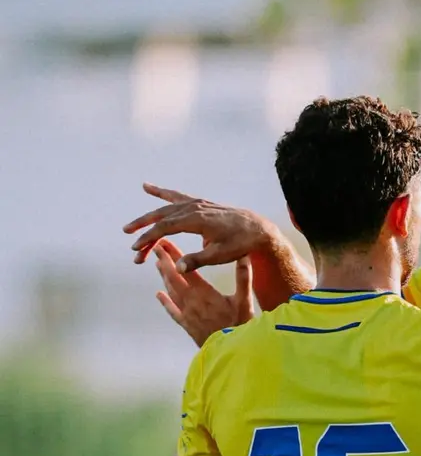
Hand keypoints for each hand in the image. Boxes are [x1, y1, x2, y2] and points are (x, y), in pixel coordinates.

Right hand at [123, 183, 274, 272]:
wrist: (258, 229)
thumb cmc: (240, 244)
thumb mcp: (220, 256)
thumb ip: (198, 261)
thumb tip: (177, 269)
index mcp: (198, 220)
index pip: (165, 227)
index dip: (149, 238)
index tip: (136, 249)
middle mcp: (195, 208)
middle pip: (161, 216)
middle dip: (143, 228)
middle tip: (128, 239)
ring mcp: (197, 204)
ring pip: (166, 208)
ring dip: (148, 217)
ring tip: (130, 227)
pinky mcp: (200, 204)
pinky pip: (176, 197)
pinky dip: (161, 192)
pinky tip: (146, 187)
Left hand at [152, 238, 253, 346]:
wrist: (230, 351)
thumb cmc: (239, 325)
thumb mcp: (245, 300)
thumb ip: (244, 278)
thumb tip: (244, 256)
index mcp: (204, 293)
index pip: (186, 269)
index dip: (174, 255)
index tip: (165, 243)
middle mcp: (191, 301)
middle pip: (174, 278)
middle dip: (165, 261)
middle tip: (156, 247)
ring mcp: (187, 314)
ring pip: (171, 291)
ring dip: (164, 277)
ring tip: (157, 264)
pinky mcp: (187, 325)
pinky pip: (172, 311)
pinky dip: (165, 301)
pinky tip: (159, 295)